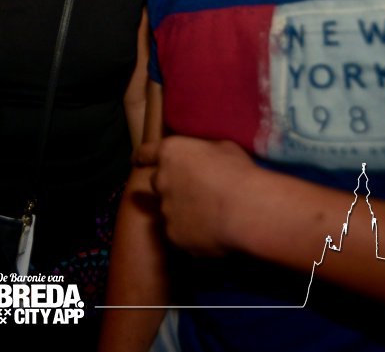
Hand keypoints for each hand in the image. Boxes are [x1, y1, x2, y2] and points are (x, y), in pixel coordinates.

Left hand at [150, 136, 257, 256]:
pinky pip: (181, 234)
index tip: (136, 160)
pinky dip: (193, 234)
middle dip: (171, 187)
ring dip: (184, 212)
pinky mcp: (174, 236)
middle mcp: (161, 180)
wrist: (247, 210)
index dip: (141, 156)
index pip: (145, 153)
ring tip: (213, 215)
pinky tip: (215, 232)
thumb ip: (203, 153)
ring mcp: (165, 210)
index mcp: (171, 153)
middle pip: (157, 183)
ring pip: (170, 211)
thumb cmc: (239, 173)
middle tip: (195, 192)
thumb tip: (203, 160)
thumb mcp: (223, 149)